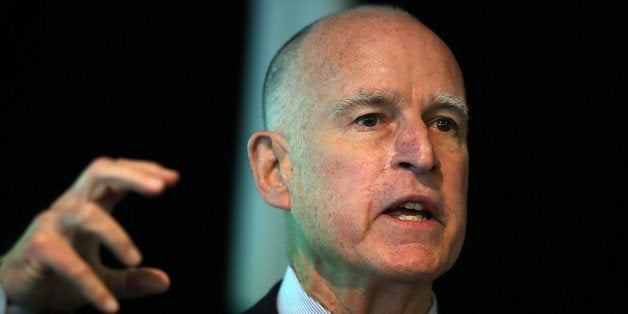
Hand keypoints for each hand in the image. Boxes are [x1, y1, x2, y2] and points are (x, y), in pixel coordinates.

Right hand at [0, 157, 179, 312]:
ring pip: (87, 213)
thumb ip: (132, 278)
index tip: (174, 178)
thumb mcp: (103, 276)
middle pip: (99, 172)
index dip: (143, 170)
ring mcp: (52, 223)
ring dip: (116, 236)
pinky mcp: (38, 248)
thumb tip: (165, 282)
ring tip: (135, 260)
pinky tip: (110, 305)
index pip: (116, 174)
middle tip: (160, 188)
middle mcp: (70, 206)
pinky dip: (91, 285)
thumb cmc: (61, 274)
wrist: (17, 291)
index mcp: (89, 203)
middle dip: (132, 175)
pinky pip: (69, 263)